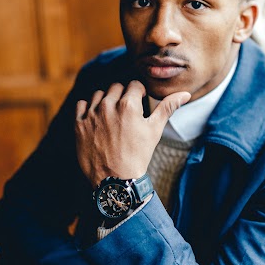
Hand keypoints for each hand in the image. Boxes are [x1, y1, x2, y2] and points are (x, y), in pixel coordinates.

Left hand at [75, 80, 189, 185]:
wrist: (115, 180)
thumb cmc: (138, 155)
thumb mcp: (155, 130)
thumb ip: (168, 108)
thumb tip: (185, 94)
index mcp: (129, 105)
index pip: (134, 84)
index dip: (139, 93)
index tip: (139, 103)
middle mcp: (108, 106)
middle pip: (116, 86)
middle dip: (123, 95)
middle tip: (127, 111)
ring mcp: (91, 115)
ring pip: (99, 93)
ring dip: (106, 100)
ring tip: (112, 115)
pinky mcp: (79, 124)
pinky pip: (82, 104)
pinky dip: (88, 108)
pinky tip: (97, 118)